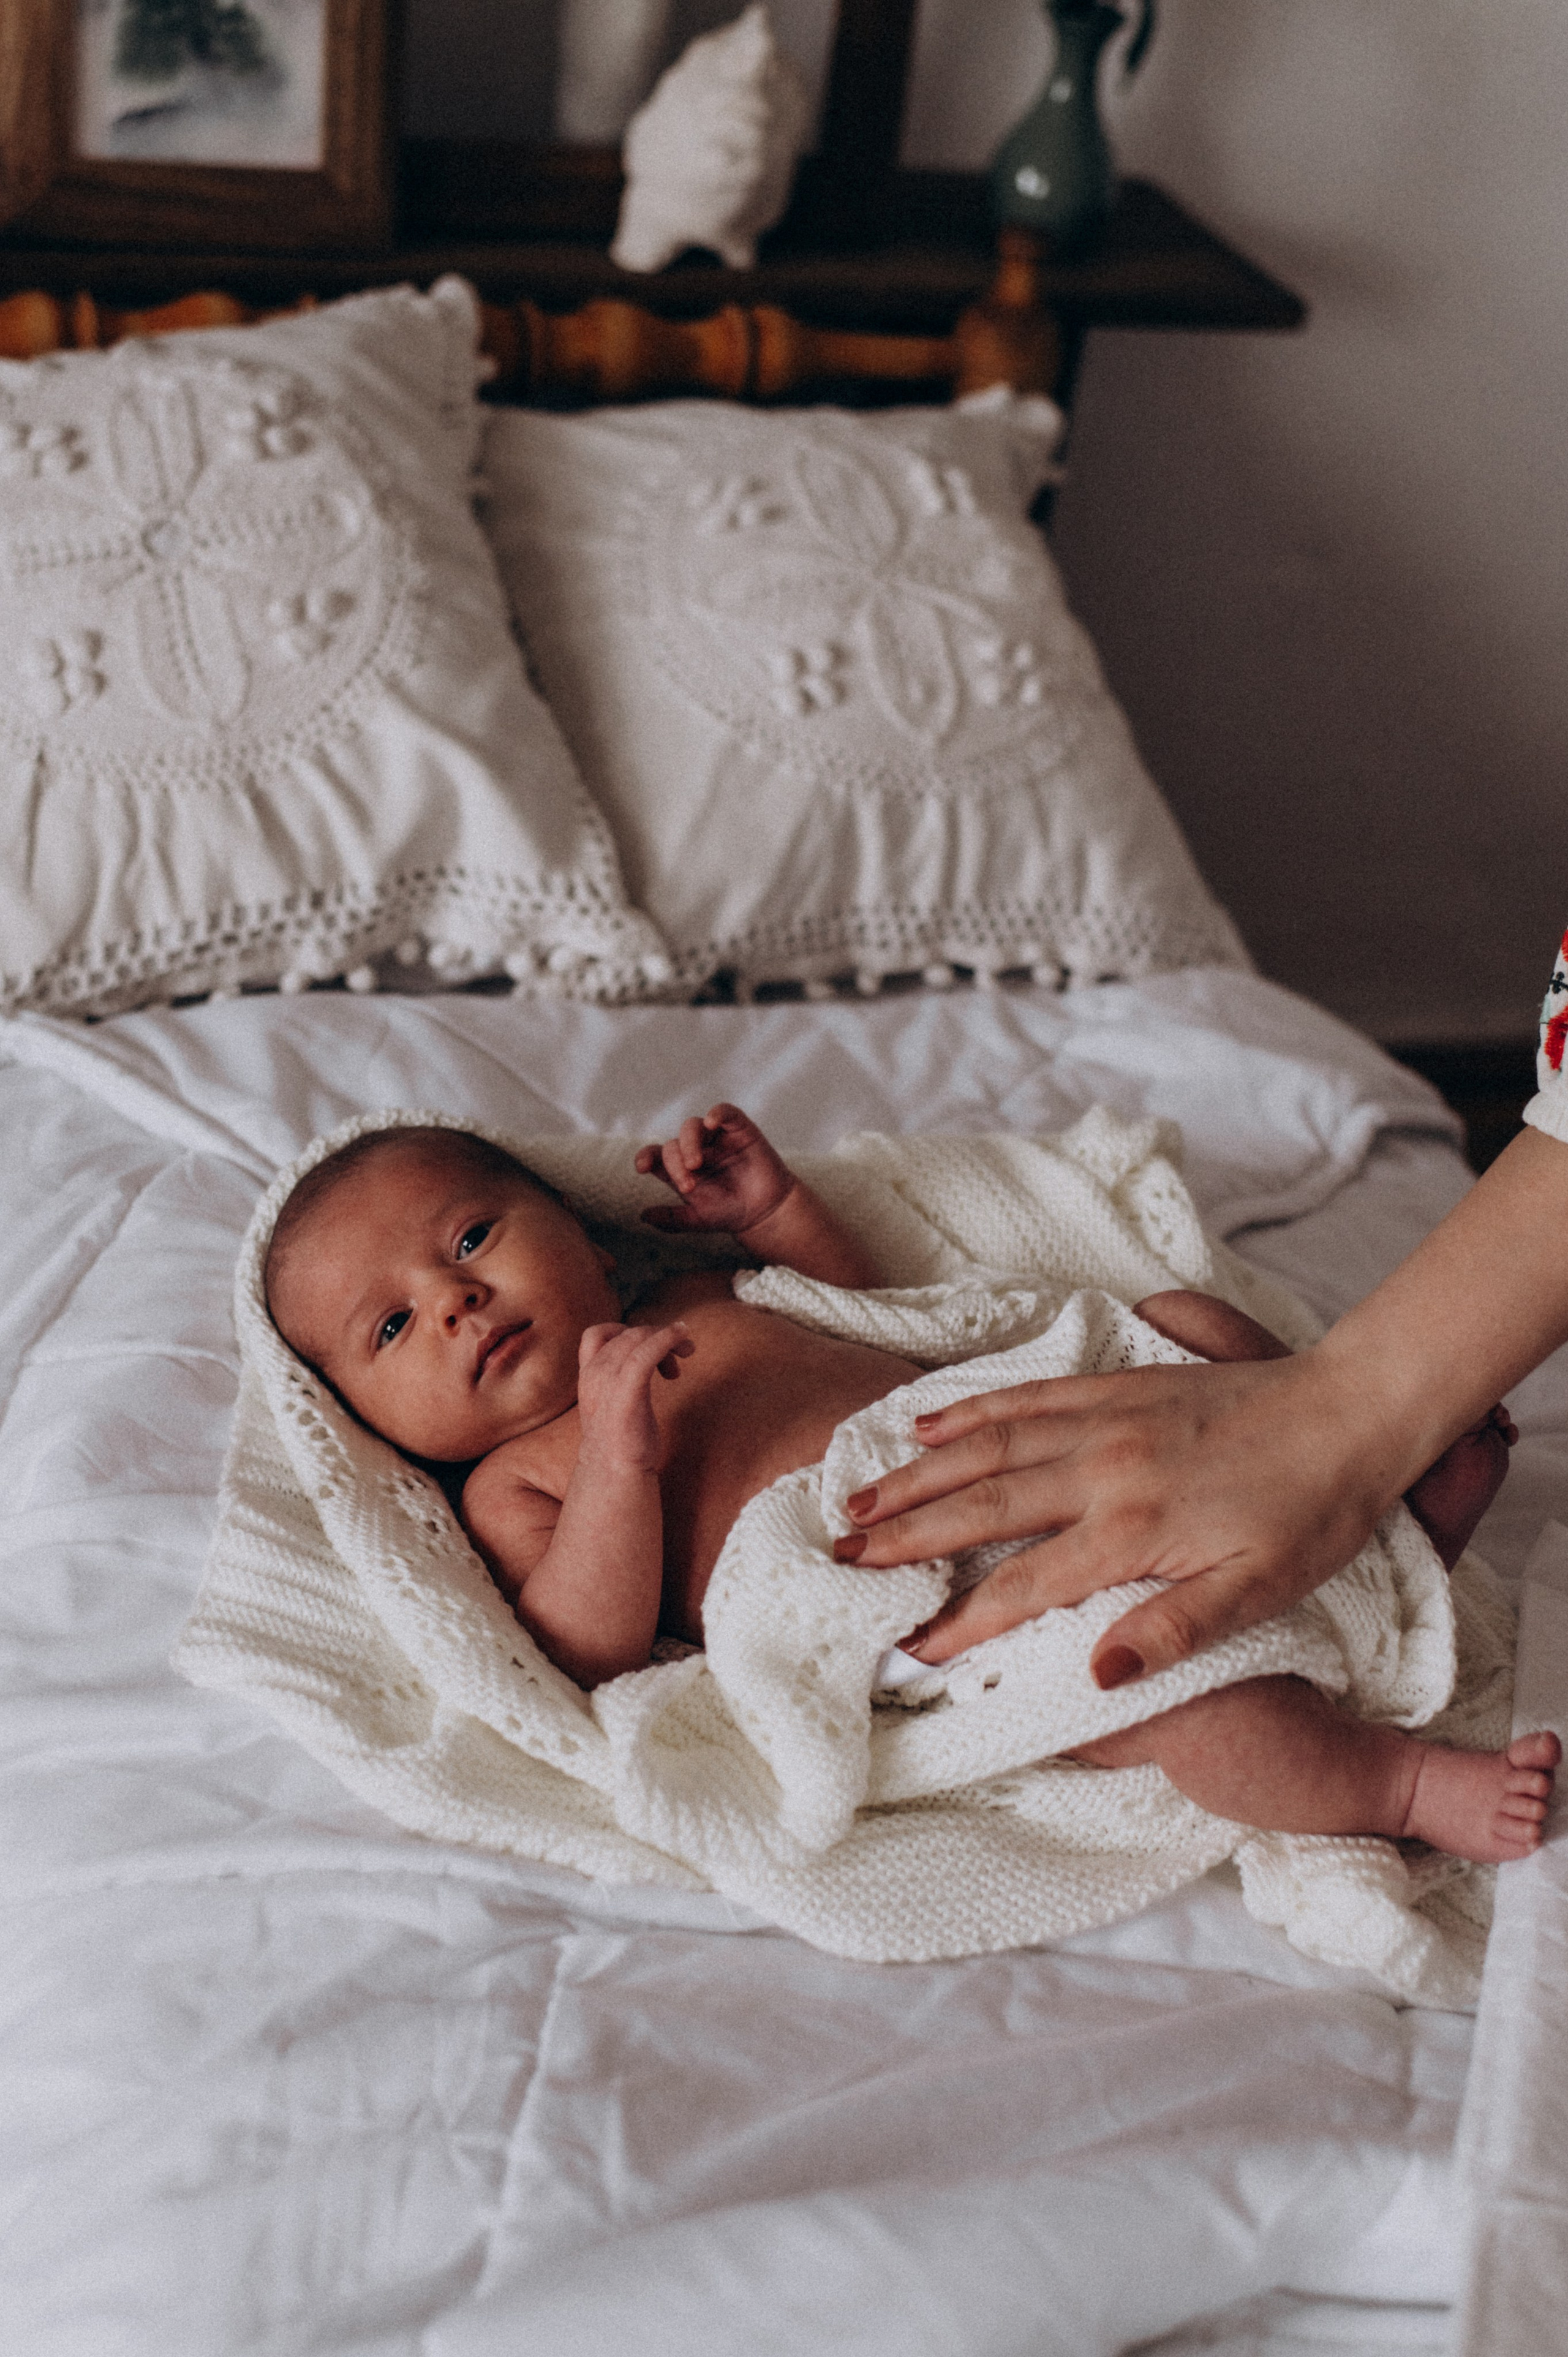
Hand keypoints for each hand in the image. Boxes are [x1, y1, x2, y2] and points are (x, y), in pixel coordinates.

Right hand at [575, 1319, 692, 1473]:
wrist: (612, 1473)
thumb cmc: (621, 1441)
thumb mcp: (614, 1403)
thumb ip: (622, 1381)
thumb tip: (648, 1364)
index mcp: (588, 1376)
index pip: (598, 1334)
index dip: (626, 1331)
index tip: (651, 1347)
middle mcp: (595, 1374)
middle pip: (628, 1334)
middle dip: (657, 1337)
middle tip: (682, 1355)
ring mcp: (608, 1382)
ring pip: (638, 1338)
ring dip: (667, 1337)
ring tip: (684, 1356)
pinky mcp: (627, 1393)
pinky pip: (646, 1353)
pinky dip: (667, 1338)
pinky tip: (683, 1338)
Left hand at [635, 1104, 795, 1240]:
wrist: (765, 1212)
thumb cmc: (730, 1212)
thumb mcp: (698, 1219)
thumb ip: (672, 1218)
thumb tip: (642, 1216)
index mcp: (681, 1168)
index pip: (656, 1155)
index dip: (646, 1156)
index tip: (642, 1167)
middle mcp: (695, 1149)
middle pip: (674, 1144)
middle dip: (676, 1164)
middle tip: (688, 1185)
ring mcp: (716, 1138)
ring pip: (692, 1127)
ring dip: (689, 1143)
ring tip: (695, 1164)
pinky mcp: (738, 1129)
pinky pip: (725, 1112)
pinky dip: (716, 1114)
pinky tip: (711, 1122)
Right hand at [833, 1350, 1384, 1686]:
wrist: (1349, 1411)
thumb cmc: (1311, 1511)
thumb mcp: (1260, 1591)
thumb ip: (1176, 1629)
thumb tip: (1097, 1670)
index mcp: (1135, 1529)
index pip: (1026, 1585)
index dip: (963, 1621)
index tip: (909, 1649)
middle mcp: (1105, 1469)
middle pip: (984, 1505)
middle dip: (908, 1535)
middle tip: (841, 1554)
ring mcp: (1105, 1419)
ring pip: (990, 1446)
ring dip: (920, 1473)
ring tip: (859, 1496)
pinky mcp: (1117, 1386)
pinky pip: (1027, 1395)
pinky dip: (971, 1407)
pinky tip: (929, 1421)